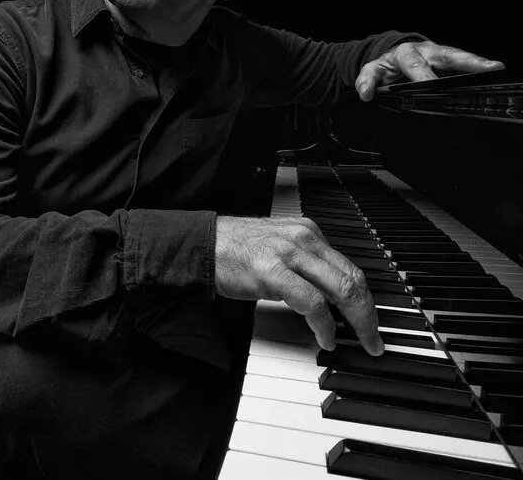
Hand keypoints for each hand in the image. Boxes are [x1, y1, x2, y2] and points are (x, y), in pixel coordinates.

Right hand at [215, 215, 383, 355]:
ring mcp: (288, 252)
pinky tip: (325, 338)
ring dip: (357, 321)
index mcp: (307, 232)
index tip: (369, 320)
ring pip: (341, 288)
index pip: (349, 267)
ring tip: (361, 341)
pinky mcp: (273, 270)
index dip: (365, 299)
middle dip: (369, 314)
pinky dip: (324, 324)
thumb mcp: (277, 249)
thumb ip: (303, 265)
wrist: (199, 244)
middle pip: (353, 278)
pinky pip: (312, 302)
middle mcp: (303, 238)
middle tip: (374, 339)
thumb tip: (327, 297)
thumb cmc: (232, 250)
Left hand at [356, 40, 503, 101]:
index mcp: (405, 54)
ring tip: (495, 68)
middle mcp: (426, 51)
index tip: (431, 84)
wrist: (392, 59)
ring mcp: (439, 56)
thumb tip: (366, 93)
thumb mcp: (371, 71)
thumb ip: (366, 81)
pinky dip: (476, 70)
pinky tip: (490, 74)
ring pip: (459, 58)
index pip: (415, 66)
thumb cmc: (385, 67)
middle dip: (465, 61)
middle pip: (446, 55)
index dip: (423, 76)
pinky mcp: (447, 63)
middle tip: (485, 66)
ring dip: (477, 63)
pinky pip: (462, 66)